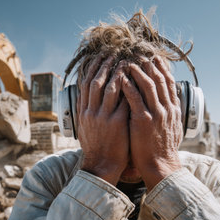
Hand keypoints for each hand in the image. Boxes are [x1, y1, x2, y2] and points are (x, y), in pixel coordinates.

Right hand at [78, 56, 129, 185]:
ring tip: (125, 61)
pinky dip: (129, 88)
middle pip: (96, 82)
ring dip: (117, 72)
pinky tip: (135, 79)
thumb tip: (84, 95)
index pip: (85, 84)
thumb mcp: (84, 127)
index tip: (98, 56)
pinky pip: (123, 100)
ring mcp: (103, 117)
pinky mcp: (116, 123)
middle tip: (113, 53)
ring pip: (109, 88)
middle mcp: (91, 112)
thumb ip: (85, 110)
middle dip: (104, 65)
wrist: (100, 166)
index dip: (92, 68)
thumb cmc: (95, 147)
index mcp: (83, 112)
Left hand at [121, 56, 182, 189]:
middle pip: (159, 79)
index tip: (155, 57)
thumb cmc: (162, 149)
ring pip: (148, 85)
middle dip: (150, 64)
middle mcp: (166, 108)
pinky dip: (128, 86)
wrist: (160, 166)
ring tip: (129, 61)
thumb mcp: (171, 128)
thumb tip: (168, 102)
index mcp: (173, 109)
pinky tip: (121, 78)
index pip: (169, 83)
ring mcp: (156, 114)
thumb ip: (169, 113)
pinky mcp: (143, 121)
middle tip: (140, 53)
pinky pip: (135, 99)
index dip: (162, 68)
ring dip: (138, 71)